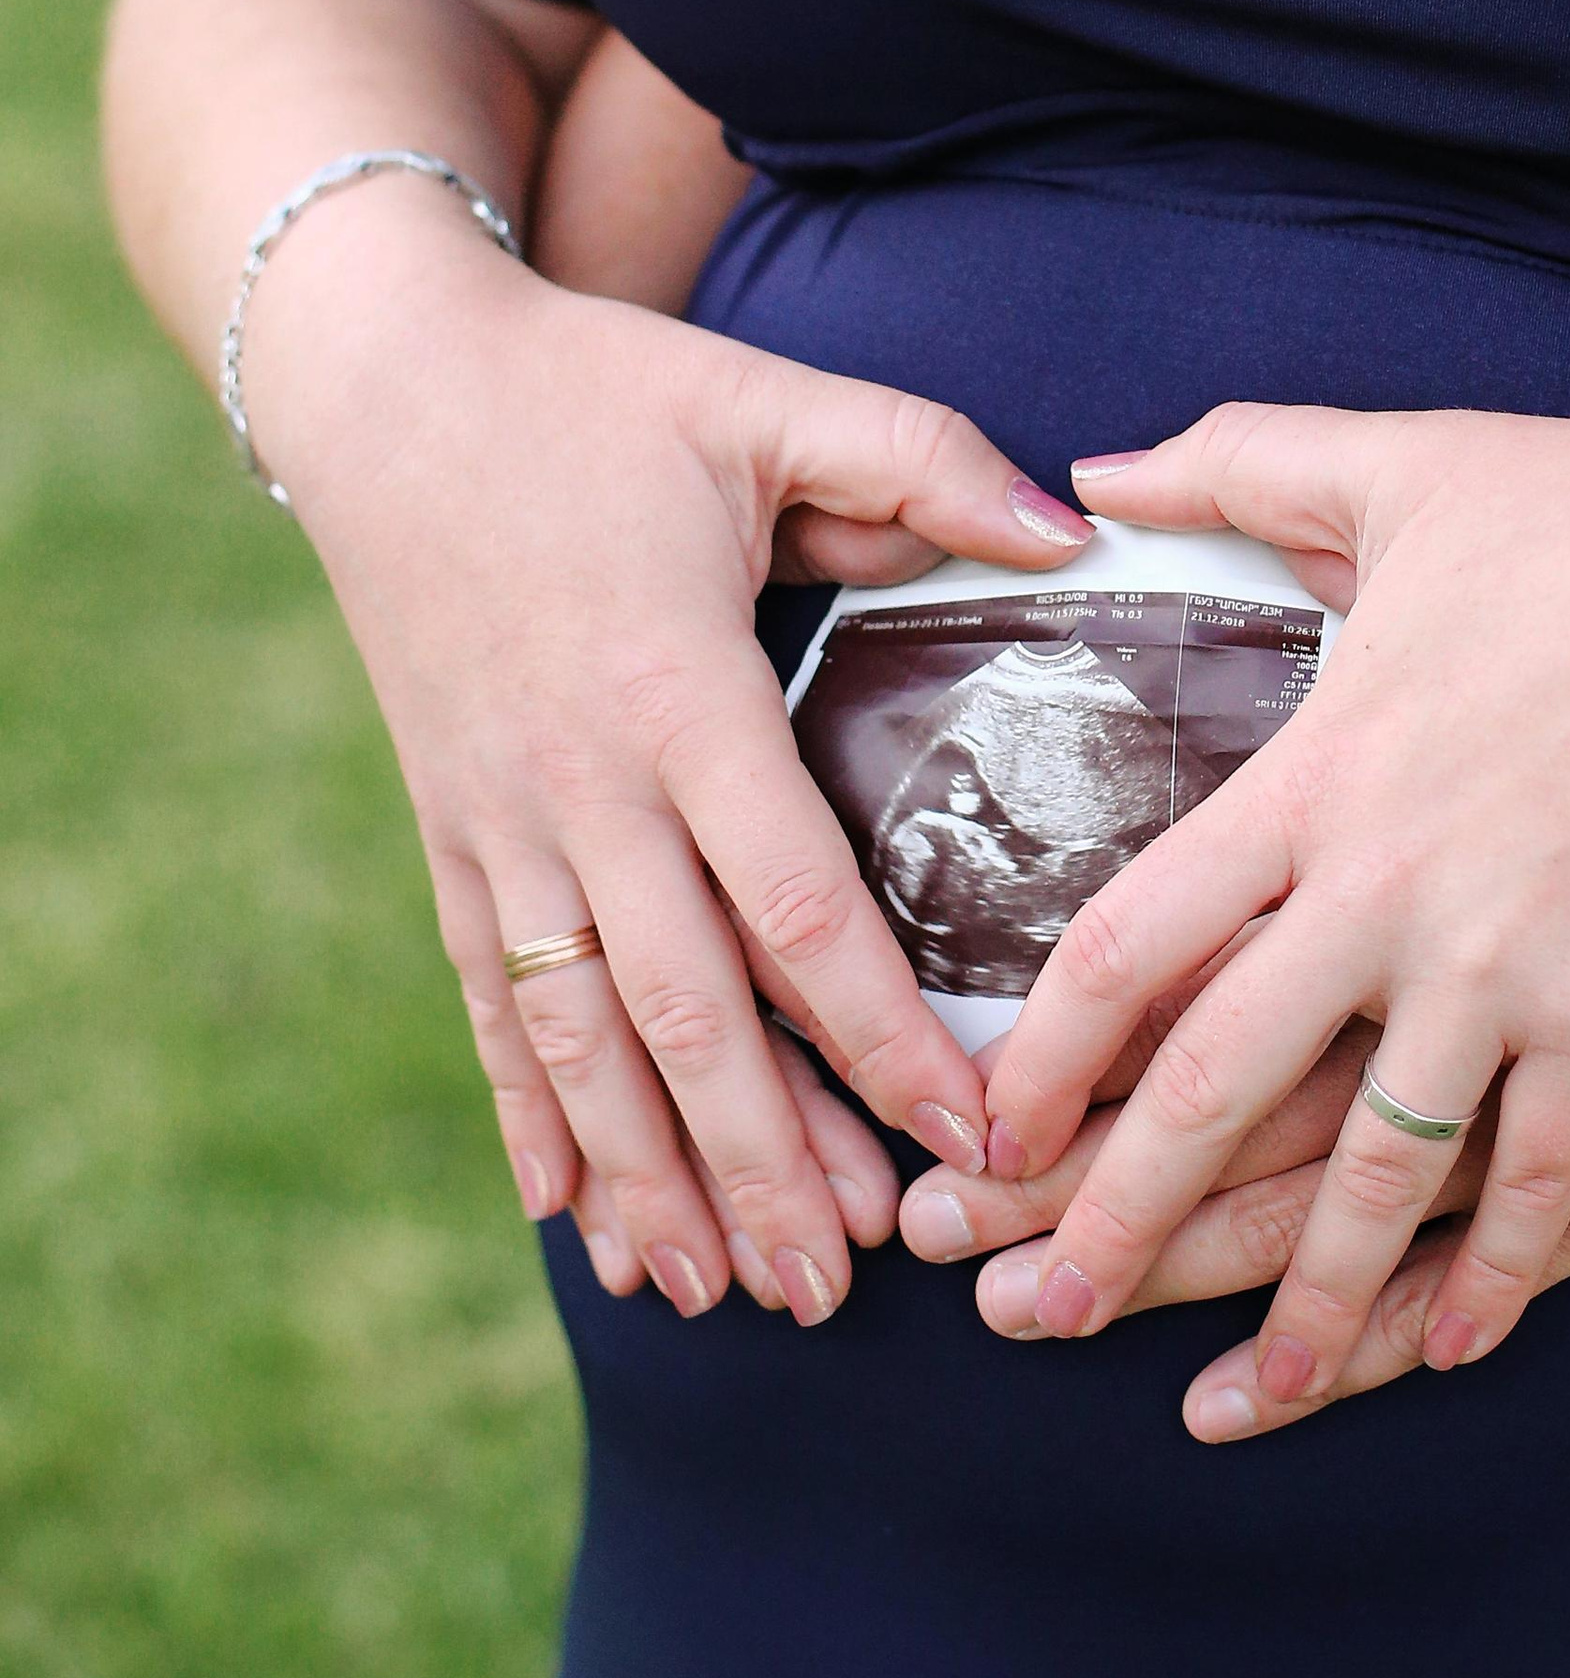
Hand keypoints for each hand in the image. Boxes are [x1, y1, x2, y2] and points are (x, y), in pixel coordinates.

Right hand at [245, 179, 1088, 1322]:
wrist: (382, 383)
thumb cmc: (595, 391)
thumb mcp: (764, 397)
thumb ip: (925, 460)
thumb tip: (1079, 527)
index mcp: (679, 693)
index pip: (797, 906)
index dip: (882, 1035)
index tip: (970, 1133)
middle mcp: (580, 787)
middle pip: (685, 1015)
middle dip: (768, 1161)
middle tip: (848, 1285)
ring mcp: (497, 823)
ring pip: (581, 1039)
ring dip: (650, 1175)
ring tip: (720, 1293)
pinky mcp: (446, 833)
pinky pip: (488, 1004)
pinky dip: (529, 1120)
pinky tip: (570, 1221)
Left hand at [979, 403, 1569, 1413]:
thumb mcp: (1411, 469)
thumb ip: (1241, 466)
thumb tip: (1103, 470)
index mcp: (1314, 779)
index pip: (1132, 943)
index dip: (1046, 1055)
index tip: (985, 1131)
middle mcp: (1383, 896)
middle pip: (1211, 1085)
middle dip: (1115, 1215)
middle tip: (1038, 1310)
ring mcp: (1504, 972)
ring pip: (1370, 1171)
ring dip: (1299, 1296)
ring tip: (1241, 1391)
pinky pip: (1540, 1180)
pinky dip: (1494, 1276)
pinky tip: (1451, 1349)